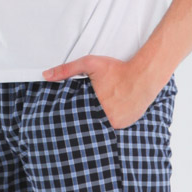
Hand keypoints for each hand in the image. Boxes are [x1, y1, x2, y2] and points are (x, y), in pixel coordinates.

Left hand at [42, 54, 159, 128]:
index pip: (77, 117)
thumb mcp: (90, 65)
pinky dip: (110, 121)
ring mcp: (117, 124)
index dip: (73, 116)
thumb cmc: (118, 70)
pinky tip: (110, 113)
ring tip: (97, 116)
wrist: (144, 75)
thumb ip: (67, 70)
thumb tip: (47, 75)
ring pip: (101, 126)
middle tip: (84, 115)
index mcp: (93, 107)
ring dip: (98, 121)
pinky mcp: (126, 124)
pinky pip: (114, 127)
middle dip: (85, 119)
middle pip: (89, 123)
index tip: (69, 117)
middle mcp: (106, 119)